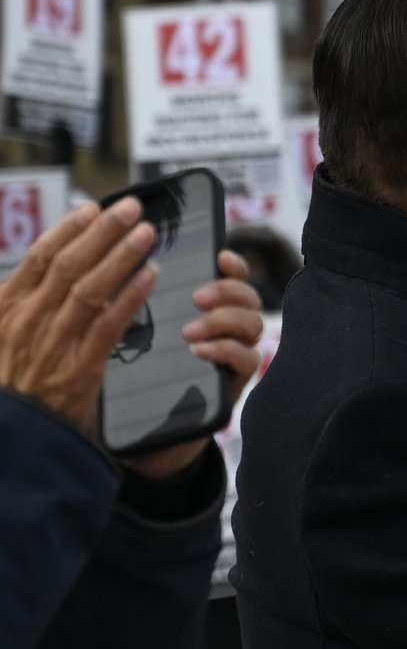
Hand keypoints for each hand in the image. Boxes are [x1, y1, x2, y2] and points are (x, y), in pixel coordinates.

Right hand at [0, 198, 159, 435]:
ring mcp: (51, 346)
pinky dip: (130, 297)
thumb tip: (60, 259)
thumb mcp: (8, 337)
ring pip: (90, 290)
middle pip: (67, 267)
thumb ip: (29, 301)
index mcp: (5, 311)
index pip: (38, 260)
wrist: (16, 440)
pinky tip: (150, 276)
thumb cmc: (17, 383)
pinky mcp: (78, 370)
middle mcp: (25, 324)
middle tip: (131, 209)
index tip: (93, 208)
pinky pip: (109, 326)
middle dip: (102, 233)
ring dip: (121, 257)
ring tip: (146, 233)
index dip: (68, 230)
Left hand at [121, 250, 262, 480]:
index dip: (234, 266)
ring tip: (191, 331)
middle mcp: (231, 329)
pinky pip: (248, 359)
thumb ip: (146, 307)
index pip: (234, 278)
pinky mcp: (237, 381)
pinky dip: (226, 350)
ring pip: (253, 325)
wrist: (145, 431)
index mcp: (210, 310)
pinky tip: (201, 351)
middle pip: (250, 298)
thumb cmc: (140, 376)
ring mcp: (237, 355)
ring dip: (225, 321)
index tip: (221, 257)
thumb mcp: (139, 335)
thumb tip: (134, 269)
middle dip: (228, 291)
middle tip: (198, 297)